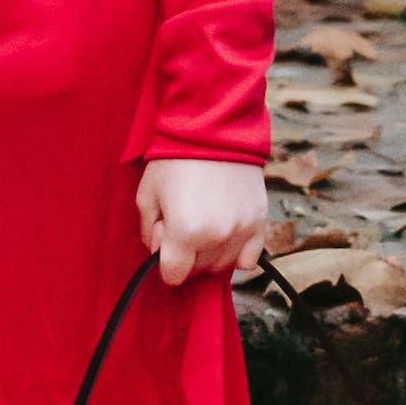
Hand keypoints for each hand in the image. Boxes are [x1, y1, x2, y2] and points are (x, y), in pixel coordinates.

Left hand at [140, 157, 271, 282]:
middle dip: (186, 255)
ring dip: (211, 254)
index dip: (164, 260)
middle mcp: (217, 236)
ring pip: (223, 266)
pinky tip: (226, 233)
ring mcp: (242, 230)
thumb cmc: (175, 159)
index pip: (173, 275)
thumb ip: (148, 232)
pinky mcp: (259, 220)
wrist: (214, 129)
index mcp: (185, 232)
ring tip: (204, 223)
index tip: (165, 238)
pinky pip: (250, 258)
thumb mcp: (146, 195)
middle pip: (199, 271)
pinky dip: (237, 253)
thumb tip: (160, 251)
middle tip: (182, 223)